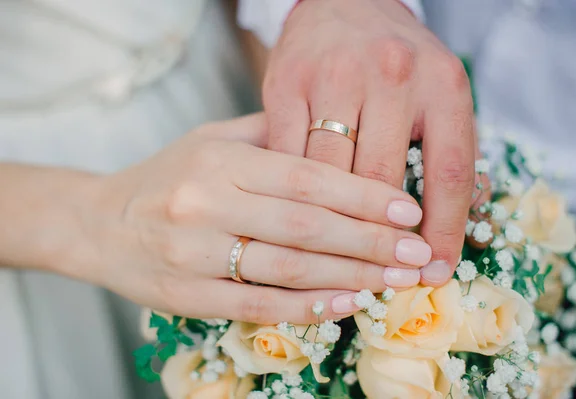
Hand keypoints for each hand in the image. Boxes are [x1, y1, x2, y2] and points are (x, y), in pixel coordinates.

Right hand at [83, 114, 429, 323]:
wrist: (98, 223)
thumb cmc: (166, 177)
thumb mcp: (210, 139)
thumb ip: (270, 136)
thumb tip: (339, 138)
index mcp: (219, 160)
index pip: (307, 177)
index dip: (362, 196)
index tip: (407, 211)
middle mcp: (206, 203)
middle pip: (306, 226)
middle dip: (370, 241)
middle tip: (417, 252)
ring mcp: (194, 253)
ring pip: (288, 269)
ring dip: (350, 277)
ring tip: (396, 280)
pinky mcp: (187, 295)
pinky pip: (258, 304)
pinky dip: (307, 307)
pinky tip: (346, 304)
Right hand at [264, 0, 476, 285]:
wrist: (343, 1)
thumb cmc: (395, 60)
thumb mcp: (437, 92)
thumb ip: (444, 152)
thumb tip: (444, 231)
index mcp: (442, 83)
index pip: (449, 173)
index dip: (443, 231)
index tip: (433, 271)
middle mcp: (391, 75)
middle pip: (382, 179)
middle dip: (381, 237)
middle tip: (382, 274)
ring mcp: (333, 77)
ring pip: (330, 175)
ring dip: (333, 223)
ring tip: (339, 258)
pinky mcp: (286, 83)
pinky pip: (287, 157)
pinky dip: (292, 194)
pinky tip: (296, 221)